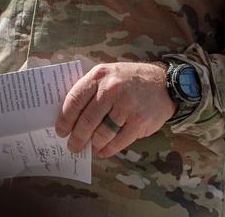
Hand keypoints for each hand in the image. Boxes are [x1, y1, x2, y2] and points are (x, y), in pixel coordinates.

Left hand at [55, 62, 175, 157]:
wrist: (163, 83)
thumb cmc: (129, 80)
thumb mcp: (108, 74)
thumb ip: (90, 89)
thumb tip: (69, 115)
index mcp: (99, 76)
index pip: (75, 100)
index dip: (65, 119)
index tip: (60, 131)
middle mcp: (112, 89)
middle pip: (87, 120)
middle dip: (76, 138)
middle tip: (72, 146)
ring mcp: (127, 106)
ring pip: (101, 134)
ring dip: (92, 145)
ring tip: (87, 148)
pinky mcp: (139, 122)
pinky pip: (118, 142)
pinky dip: (107, 149)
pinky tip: (102, 150)